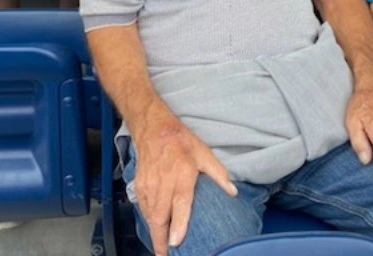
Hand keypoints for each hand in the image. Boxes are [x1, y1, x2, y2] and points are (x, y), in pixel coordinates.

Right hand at [134, 120, 236, 255]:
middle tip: (166, 255)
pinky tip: (155, 228)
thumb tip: (233, 192)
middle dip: (161, 239)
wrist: (153, 129)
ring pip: (150, 215)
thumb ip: (218, 173)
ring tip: (161, 247)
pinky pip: (143, 209)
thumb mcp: (204, 153)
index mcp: (182, 174)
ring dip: (155, 233)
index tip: (176, 242)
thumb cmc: (181, 141)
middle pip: (160, 216)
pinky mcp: (139, 186)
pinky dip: (149, 221)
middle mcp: (163, 182)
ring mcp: (149, 185)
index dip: (178, 224)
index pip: (180, 203)